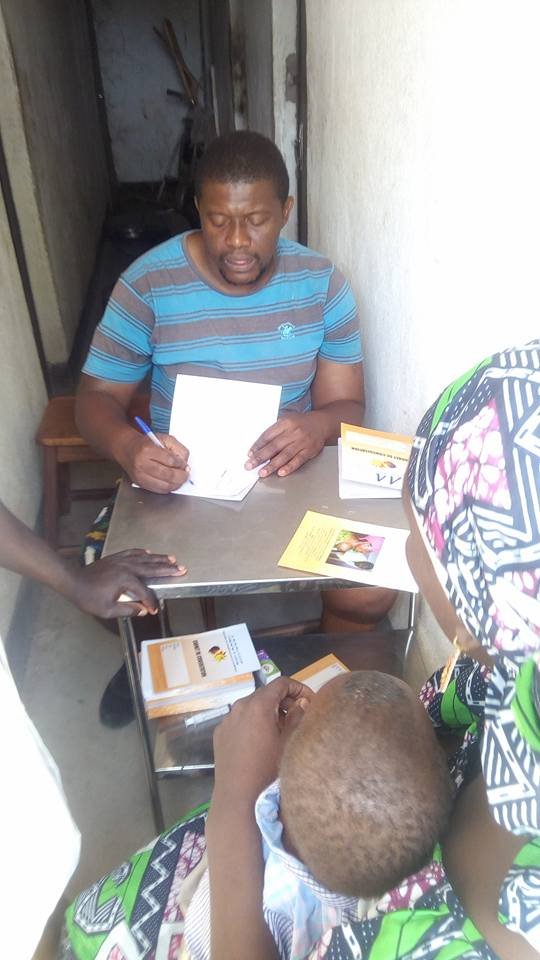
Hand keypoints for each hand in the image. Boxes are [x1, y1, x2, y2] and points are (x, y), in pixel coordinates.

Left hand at [67, 548, 185, 617]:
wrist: (73, 582)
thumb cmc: (89, 598)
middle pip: (152, 568)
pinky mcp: (115, 557)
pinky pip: (132, 552)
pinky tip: (149, 553)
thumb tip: (143, 610)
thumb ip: (128, 610)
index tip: (154, 610)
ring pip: (145, 558)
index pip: (144, 592)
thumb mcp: (108, 610)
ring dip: (159, 559)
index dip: (151, 602)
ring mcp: (121, 560)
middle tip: (181, 569)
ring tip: (172, 558)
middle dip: (168, 570)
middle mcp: (126, 567)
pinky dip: (142, 553)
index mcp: (126, 581)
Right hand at [121, 432, 189, 492]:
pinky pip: (159, 490)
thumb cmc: (147, 444)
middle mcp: (141, 463)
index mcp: (147, 450)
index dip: (181, 464)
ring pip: (164, 485)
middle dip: (181, 476)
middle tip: (186, 474)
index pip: (170, 460)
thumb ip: (178, 448)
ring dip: (176, 484)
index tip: (184, 464)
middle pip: (168, 475)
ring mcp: (140, 475)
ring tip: (180, 479)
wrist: (128, 449)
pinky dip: (168, 488)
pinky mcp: (140, 483)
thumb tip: (185, 463)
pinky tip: (172, 483)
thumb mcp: (164, 438)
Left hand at [212, 678, 312, 806]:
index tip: (310, 702)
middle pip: (265, 693)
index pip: (281, 683)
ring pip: (251, 706)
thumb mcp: (289, 742)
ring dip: (268, 712)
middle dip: (284, 701)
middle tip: (299, 717)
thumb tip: (302, 703)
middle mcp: (239, 706)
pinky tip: (260, 742)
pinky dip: (253, 722)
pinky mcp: (220, 733)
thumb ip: (297, 717)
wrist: (238, 797)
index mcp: (258, 705)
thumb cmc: (268, 770)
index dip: (298, 688)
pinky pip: (240, 720)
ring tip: (281, 731)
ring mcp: (227, 720)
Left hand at [245, 411, 327, 477]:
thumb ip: (274, 432)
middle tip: (250, 465)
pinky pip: (298, 460)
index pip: (268, 435)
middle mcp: (293, 432)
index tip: (250, 454)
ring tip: (262, 472)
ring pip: (284, 455)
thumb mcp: (286, 421)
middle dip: (260, 457)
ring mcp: (302, 442)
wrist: (321, 423)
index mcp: (285, 422)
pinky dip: (289, 467)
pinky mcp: (309, 450)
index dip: (257, 446)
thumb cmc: (300, 423)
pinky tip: (281, 472)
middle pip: (274, 446)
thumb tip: (259, 448)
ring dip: (272, 465)